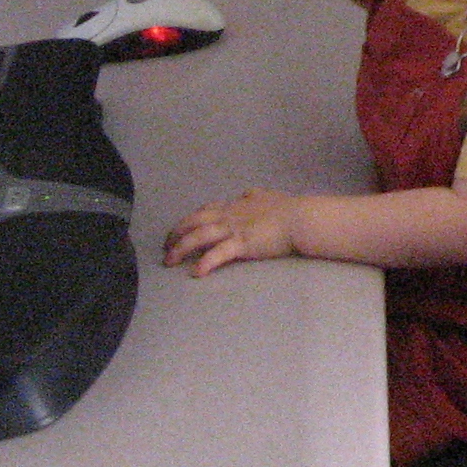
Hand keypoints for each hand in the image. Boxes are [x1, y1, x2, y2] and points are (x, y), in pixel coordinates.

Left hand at [163, 189, 305, 275]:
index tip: (179, 230)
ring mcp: (234, 229)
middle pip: (193, 222)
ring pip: (199, 237)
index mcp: (234, 205)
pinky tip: (196, 273)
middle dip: (176, 234)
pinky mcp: (242, 244)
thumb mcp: (266, 196)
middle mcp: (228, 215)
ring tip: (169, 261)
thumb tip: (247, 193)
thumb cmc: (287, 208)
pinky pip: (219, 254)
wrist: (300, 218)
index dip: (188, 220)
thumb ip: (254, 196)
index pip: (204, 210)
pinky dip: (206, 263)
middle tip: (166, 247)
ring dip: (181, 249)